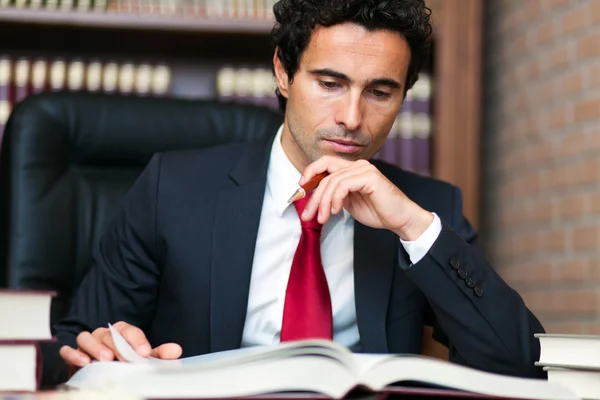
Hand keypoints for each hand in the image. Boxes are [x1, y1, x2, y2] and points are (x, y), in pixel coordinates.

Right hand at [59, 321, 181, 375]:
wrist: (105, 377)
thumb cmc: (125, 365)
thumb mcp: (143, 361)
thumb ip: (158, 355)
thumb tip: (175, 350)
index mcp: (121, 332)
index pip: (128, 330)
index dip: (137, 340)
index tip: (145, 353)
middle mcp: (103, 335)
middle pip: (107, 333)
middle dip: (116, 345)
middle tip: (123, 358)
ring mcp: (87, 344)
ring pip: (86, 337)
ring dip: (95, 347)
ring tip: (105, 359)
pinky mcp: (73, 356)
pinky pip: (68, 350)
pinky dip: (73, 353)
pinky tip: (83, 362)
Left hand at [299, 156, 433, 240]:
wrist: (400, 219)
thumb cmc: (378, 211)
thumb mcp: (348, 202)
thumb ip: (335, 195)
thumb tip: (315, 197)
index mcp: (352, 169)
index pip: (325, 163)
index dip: (310, 172)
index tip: (299, 189)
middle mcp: (357, 165)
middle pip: (325, 174)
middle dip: (313, 196)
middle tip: (307, 215)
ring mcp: (364, 169)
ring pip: (332, 182)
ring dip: (324, 203)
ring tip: (323, 218)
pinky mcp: (369, 177)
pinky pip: (343, 185)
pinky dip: (335, 199)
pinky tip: (337, 211)